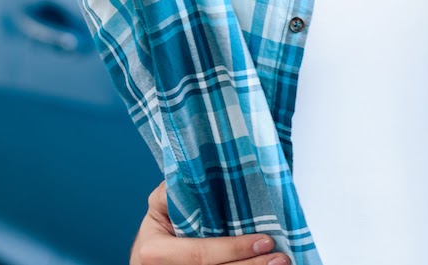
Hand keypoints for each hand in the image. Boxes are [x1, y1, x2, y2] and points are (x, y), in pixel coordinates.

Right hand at [129, 183, 288, 264]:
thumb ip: (176, 190)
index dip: (234, 248)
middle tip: (280, 257)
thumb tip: (200, 171)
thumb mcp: (159, 205)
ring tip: (278, 264)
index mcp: (154, 251)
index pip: (200, 253)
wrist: (147, 257)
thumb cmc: (157, 229)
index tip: (264, 241)